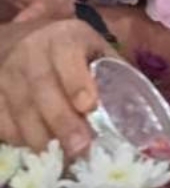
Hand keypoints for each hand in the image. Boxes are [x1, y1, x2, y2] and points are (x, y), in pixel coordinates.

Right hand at [0, 19, 108, 155]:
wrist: (18, 40)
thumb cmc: (67, 46)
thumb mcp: (91, 44)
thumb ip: (110, 67)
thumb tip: (134, 101)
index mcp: (63, 37)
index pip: (67, 56)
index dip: (76, 82)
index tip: (88, 106)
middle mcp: (31, 53)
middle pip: (43, 88)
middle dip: (62, 120)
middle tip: (79, 146)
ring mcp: (7, 74)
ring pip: (21, 108)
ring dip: (40, 135)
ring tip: (60, 154)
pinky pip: (2, 120)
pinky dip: (18, 137)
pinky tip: (37, 146)